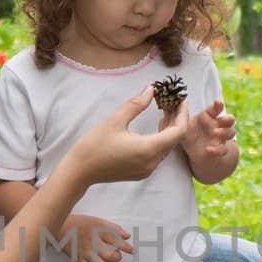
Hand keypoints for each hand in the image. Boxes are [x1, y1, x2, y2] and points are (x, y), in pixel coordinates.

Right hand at [56, 214, 132, 261]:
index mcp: (98, 231)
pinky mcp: (79, 260)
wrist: (61, 228)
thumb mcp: (98, 221)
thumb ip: (114, 228)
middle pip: (109, 254)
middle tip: (118, 257)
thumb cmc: (81, 224)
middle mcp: (92, 243)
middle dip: (117, 258)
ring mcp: (85, 252)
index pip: (116, 240)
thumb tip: (127, 236)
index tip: (131, 251)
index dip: (126, 247)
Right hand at [64, 87, 188, 186]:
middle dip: (177, 120)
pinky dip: (160, 140)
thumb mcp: (115, 120)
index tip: (181, 100)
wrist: (79, 171)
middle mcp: (152, 162)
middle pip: (175, 140)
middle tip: (173, 102)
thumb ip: (136, 104)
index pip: (178, 131)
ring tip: (165, 111)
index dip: (183, 114)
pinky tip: (155, 128)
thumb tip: (151, 89)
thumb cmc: (94, 145)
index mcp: (149, 149)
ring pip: (167, 147)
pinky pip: (158, 155)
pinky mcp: (141, 173)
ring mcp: (147, 170)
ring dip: (168, 130)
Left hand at [183, 99, 235, 157]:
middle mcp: (218, 125)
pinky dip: (217, 149)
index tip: (217, 102)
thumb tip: (178, 104)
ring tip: (215, 132)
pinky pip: (223, 149)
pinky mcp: (220, 149)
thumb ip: (183, 116)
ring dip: (224, 132)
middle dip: (228, 118)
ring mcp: (220, 137)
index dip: (218, 104)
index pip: (217, 108)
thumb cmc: (190, 133)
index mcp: (210, 116)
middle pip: (230, 119)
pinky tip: (208, 149)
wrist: (193, 152)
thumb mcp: (184, 125)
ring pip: (231, 133)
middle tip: (221, 119)